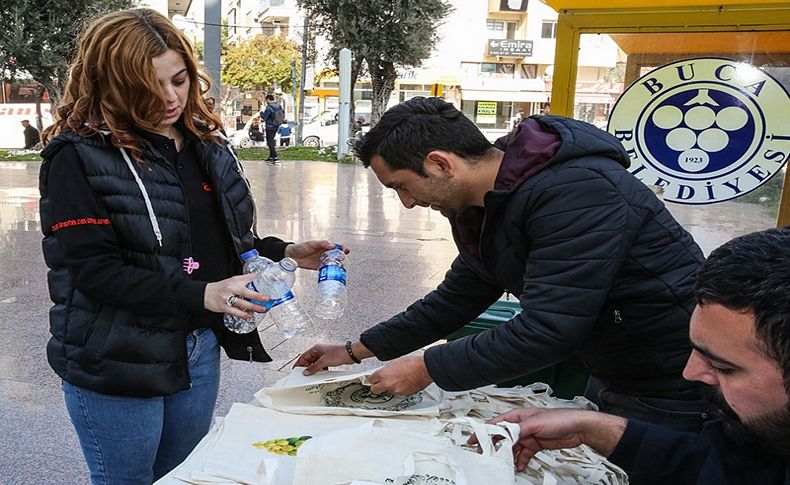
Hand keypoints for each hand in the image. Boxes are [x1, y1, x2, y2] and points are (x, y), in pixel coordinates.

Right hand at [204, 273, 269, 318]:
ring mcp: (227, 298)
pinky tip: (250, 315)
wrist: (205, 293)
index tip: (268, 282)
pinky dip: (244, 314)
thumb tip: (259, 276)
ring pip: (242, 303)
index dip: (258, 280)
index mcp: (235, 281)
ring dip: (253, 307)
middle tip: (267, 298)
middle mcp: (231, 289)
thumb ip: (245, 279)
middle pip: (246, 292)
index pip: (248, 279)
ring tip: (262, 309)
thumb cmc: (221, 287)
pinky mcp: (223, 307)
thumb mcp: (232, 280)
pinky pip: (235, 312)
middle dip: (257, 296)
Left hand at [284, 240, 349, 269]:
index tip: (346, 251)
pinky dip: (330, 272)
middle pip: (337, 256)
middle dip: (342, 259)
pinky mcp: (319, 268)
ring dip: (337, 267)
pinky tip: (333, 275)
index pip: (337, 247)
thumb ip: (322, 244)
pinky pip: (327, 270)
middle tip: (344, 263)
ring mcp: (323, 261)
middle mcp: (325, 254)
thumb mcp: (312, 244)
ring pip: (333, 264)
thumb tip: (332, 245)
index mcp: (325, 246)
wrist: (292, 256)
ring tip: (340, 270)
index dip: (343, 248)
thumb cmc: (301, 247)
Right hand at [294, 343, 356, 373]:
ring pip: (315, 363)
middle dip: (305, 367)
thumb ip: (314, 367)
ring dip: (313, 369)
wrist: (350, 354)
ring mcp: (324, 355)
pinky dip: (320, 370)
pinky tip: (320, 373)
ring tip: (311, 375)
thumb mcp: (324, 361)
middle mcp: (319, 351)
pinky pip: (321, 365)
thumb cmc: (338, 353)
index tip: (295, 370)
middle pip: (308, 360)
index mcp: (316, 349)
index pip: (304, 356)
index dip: (299, 363)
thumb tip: (306, 372)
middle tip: (302, 375)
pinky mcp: (328, 359)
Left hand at [367, 355, 432, 394]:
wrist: (424, 369)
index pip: (371, 379)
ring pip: (387, 391)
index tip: (374, 379)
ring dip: (390, 387)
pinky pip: (397, 393)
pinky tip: (404, 383)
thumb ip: (387, 369)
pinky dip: (399, 389)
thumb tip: (384, 372)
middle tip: (380, 384)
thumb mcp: (395, 362)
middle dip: (377, 387)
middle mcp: (387, 384)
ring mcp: (395, 390)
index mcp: (383, 374)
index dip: (373, 379)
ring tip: (398, 380)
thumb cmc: (412, 363)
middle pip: (374, 390)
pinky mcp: (403, 394)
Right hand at [475, 408, 625, 471]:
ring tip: (503, 464)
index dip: (484, 431)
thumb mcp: (535, 423)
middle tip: (486, 456)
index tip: (474, 440)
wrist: (578, 428)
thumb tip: (505, 435)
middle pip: (502, 437)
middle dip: (494, 446)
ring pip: (512, 448)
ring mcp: (528, 436)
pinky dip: (520, 461)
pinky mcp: (535, 445)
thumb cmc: (559, 418)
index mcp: (518, 416)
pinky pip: (523, 454)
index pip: (496, 424)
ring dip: (507, 456)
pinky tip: (519, 466)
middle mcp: (521, 426)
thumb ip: (518, 429)